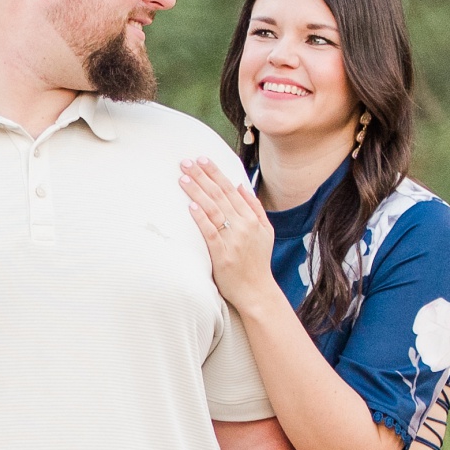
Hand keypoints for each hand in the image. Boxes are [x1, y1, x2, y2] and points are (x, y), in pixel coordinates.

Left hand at [179, 157, 278, 309]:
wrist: (257, 290)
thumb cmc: (257, 261)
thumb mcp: (265, 232)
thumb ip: (255, 208)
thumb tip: (241, 185)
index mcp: (251, 218)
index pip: (230, 190)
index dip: (216, 173)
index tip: (203, 159)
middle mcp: (243, 226)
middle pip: (220, 195)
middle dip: (202, 176)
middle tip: (186, 162)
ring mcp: (233, 240)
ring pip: (213, 210)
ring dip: (198, 192)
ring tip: (184, 177)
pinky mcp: (222, 255)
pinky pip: (210, 233)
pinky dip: (201, 218)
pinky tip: (191, 206)